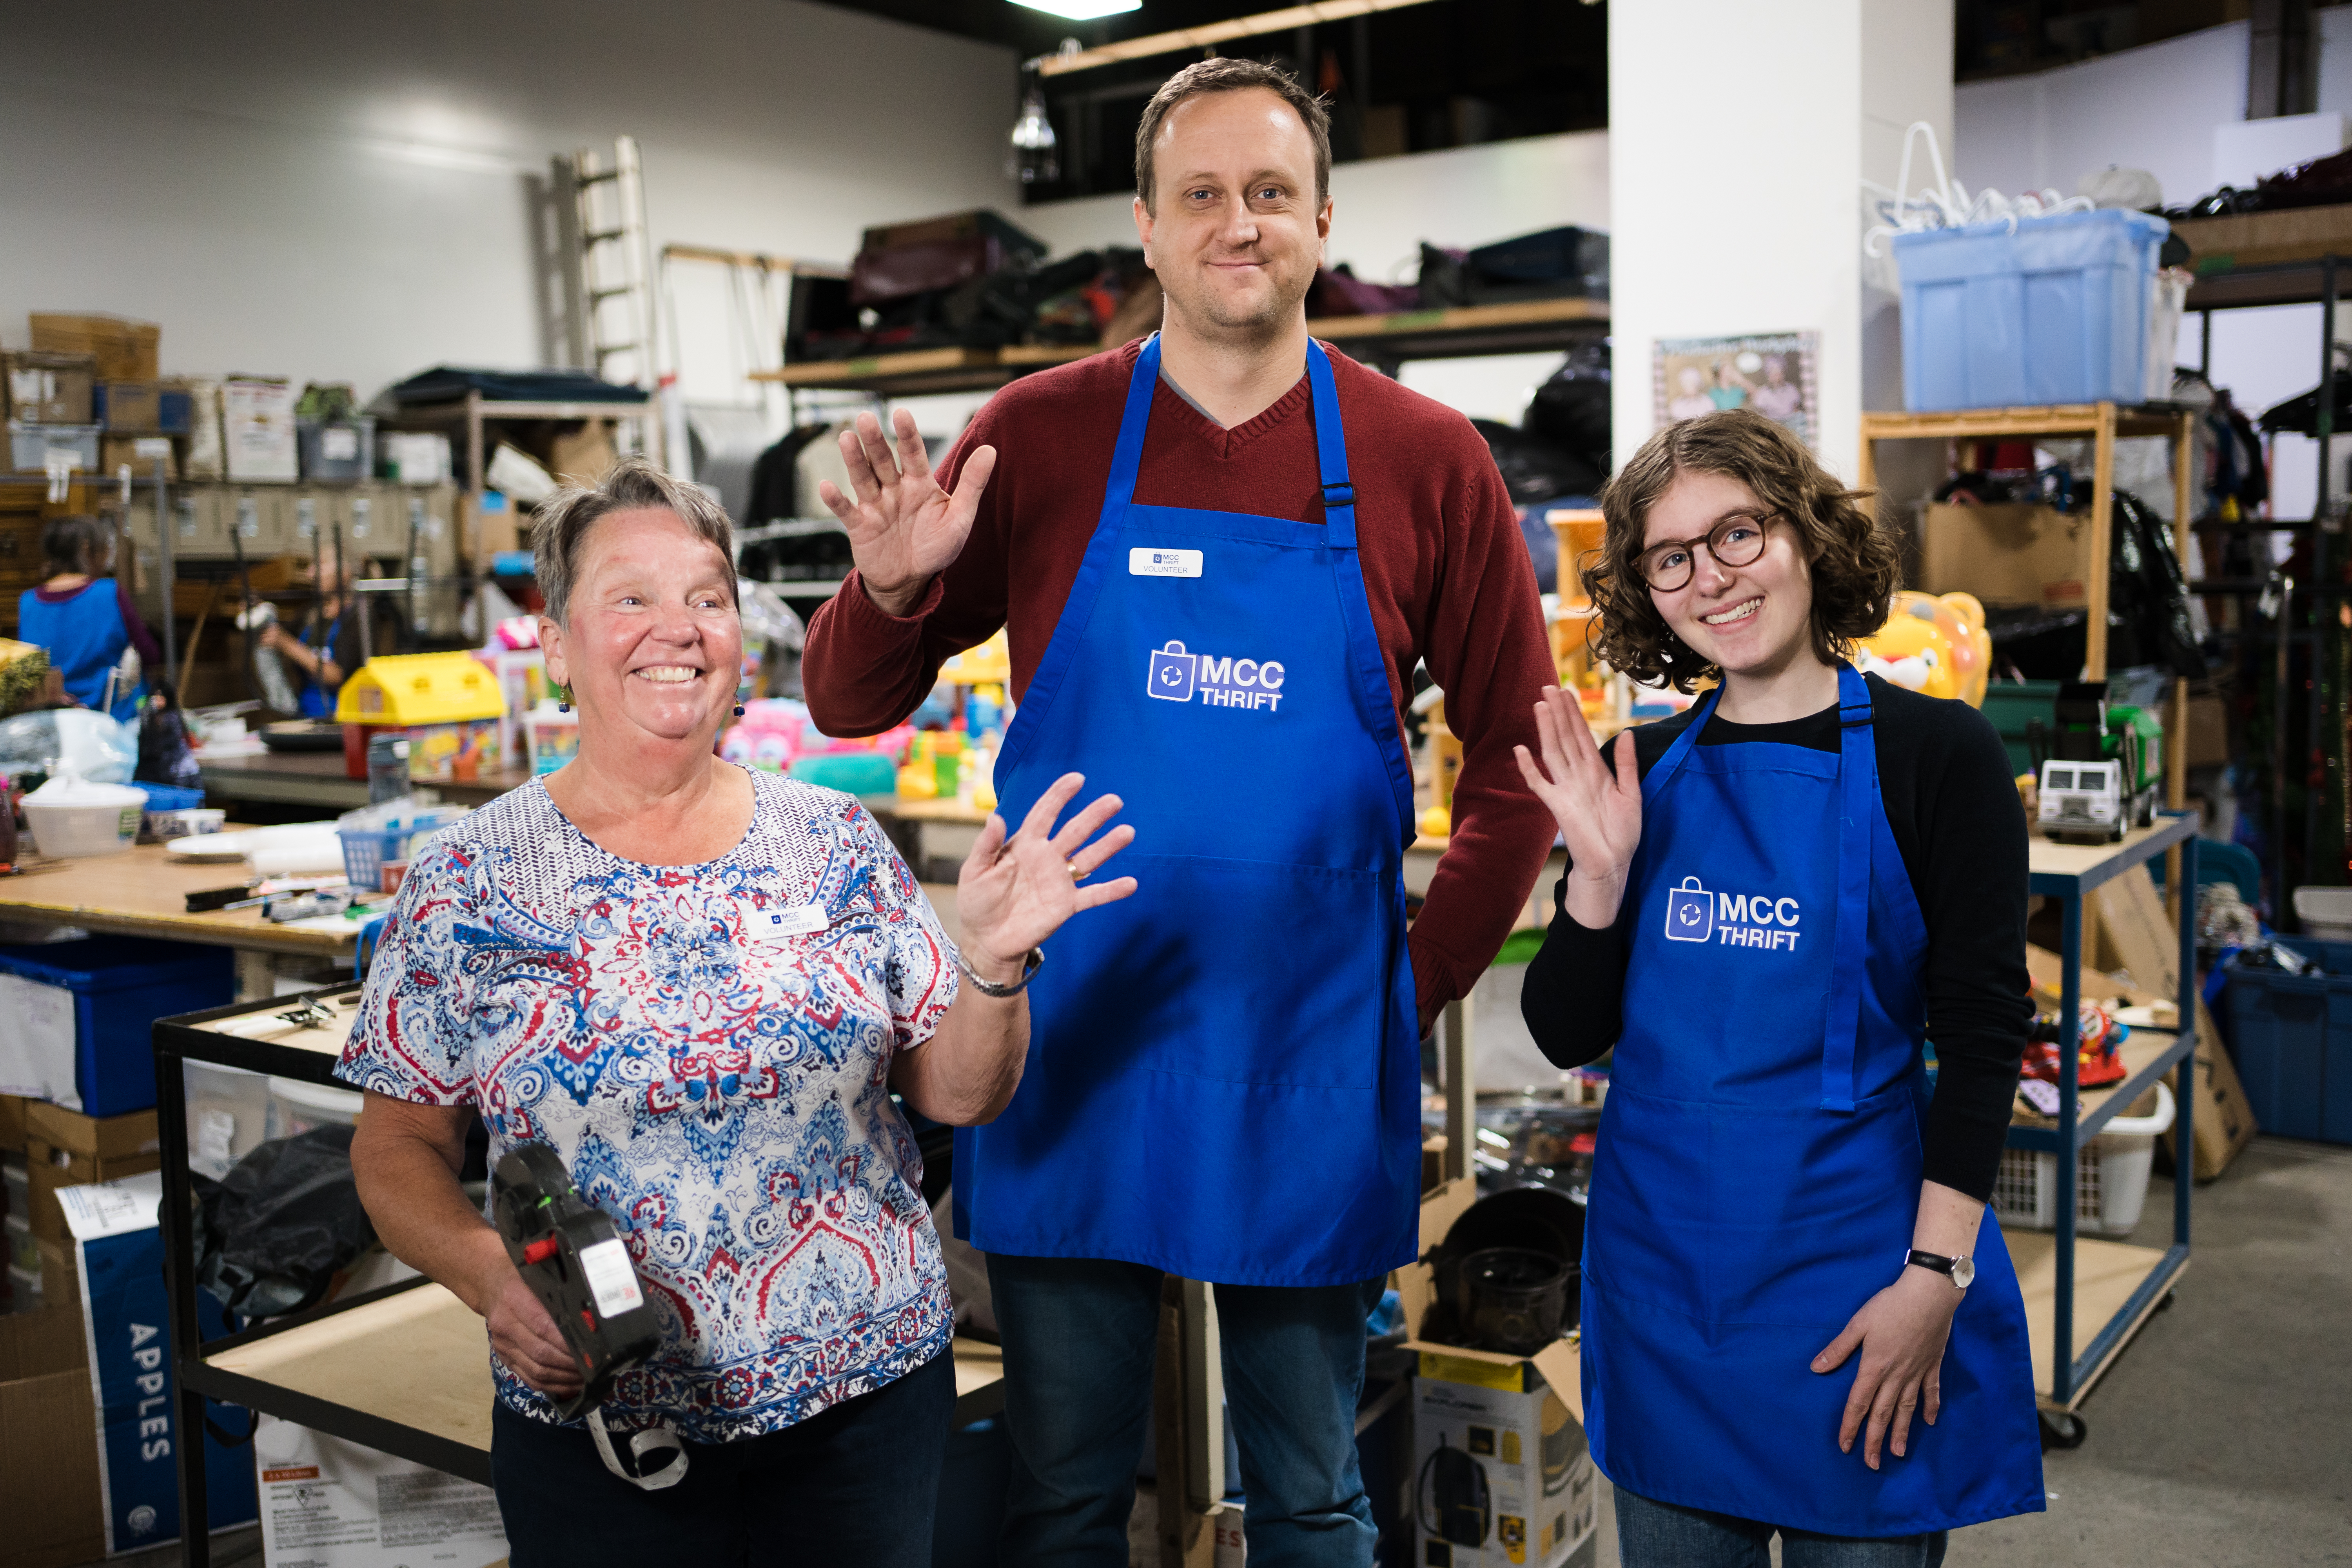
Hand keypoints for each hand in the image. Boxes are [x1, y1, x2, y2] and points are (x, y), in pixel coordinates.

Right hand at [480, 1264, 584, 1398]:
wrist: (490, 1284)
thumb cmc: (520, 1277)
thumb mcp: (537, 1276)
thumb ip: (557, 1292)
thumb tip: (590, 1312)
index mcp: (514, 1300)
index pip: (544, 1327)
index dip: (568, 1343)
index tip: (591, 1350)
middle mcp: (505, 1326)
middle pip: (541, 1353)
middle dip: (570, 1364)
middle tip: (594, 1366)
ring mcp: (503, 1346)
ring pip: (536, 1370)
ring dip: (564, 1378)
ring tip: (586, 1377)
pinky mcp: (505, 1358)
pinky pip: (529, 1378)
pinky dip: (551, 1385)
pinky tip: (570, 1384)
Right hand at [816, 408, 996, 616]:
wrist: (911, 580)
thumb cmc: (936, 547)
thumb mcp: (960, 517)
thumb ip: (972, 484)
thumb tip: (991, 451)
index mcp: (919, 483)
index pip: (913, 453)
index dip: (907, 435)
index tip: (901, 414)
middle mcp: (894, 489)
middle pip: (883, 460)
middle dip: (875, 440)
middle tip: (865, 417)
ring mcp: (875, 505)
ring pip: (863, 478)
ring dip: (854, 459)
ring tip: (846, 438)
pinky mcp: (859, 525)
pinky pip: (846, 511)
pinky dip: (835, 500)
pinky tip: (826, 486)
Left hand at [957, 771, 1136, 979]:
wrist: (986, 939)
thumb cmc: (977, 901)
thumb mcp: (974, 871)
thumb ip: (986, 845)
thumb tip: (995, 816)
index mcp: (1025, 844)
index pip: (1045, 813)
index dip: (1059, 795)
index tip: (1077, 779)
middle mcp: (1047, 858)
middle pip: (1075, 831)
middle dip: (1094, 815)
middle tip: (1114, 801)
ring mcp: (1059, 881)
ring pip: (1089, 858)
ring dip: (1108, 846)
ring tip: (1127, 832)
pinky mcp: (1066, 905)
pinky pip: (1093, 896)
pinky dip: (1111, 890)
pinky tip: (1131, 883)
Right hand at [1512, 686, 1641, 929]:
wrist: (1613, 863)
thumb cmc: (1622, 833)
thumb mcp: (1631, 794)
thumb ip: (1626, 764)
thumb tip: (1627, 733)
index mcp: (1596, 772)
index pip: (1582, 736)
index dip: (1574, 714)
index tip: (1566, 692)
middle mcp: (1578, 776)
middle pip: (1565, 738)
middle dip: (1558, 713)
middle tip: (1548, 687)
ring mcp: (1566, 790)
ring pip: (1553, 753)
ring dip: (1546, 730)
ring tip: (1540, 706)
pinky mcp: (1558, 807)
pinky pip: (1540, 784)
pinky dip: (1529, 769)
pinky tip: (1521, 750)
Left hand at [1812, 1265, 1961, 1468]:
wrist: (1929, 1296)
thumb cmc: (1890, 1306)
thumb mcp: (1858, 1324)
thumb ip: (1839, 1349)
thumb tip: (1816, 1368)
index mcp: (1874, 1367)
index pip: (1858, 1403)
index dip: (1850, 1426)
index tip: (1845, 1447)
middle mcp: (1896, 1376)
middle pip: (1883, 1414)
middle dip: (1875, 1440)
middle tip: (1872, 1464)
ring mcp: (1917, 1372)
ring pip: (1907, 1409)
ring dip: (1902, 1432)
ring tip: (1898, 1453)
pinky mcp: (1933, 1365)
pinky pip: (1931, 1392)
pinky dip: (1931, 1407)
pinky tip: (1930, 1422)